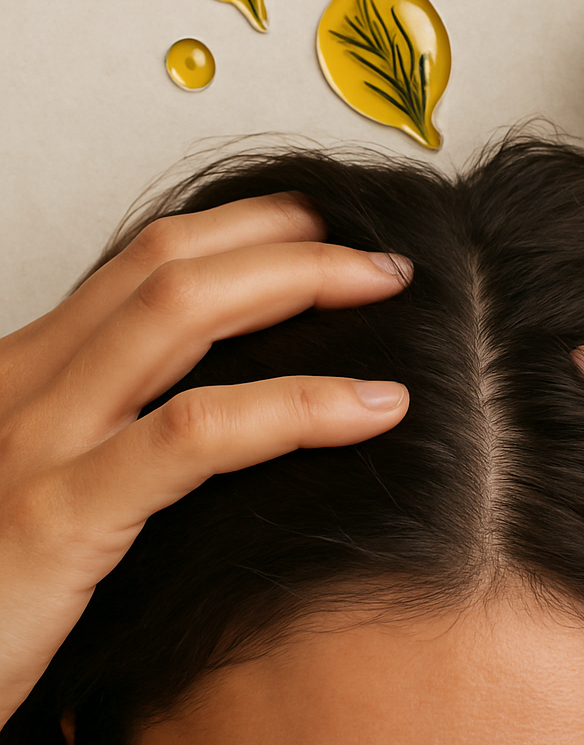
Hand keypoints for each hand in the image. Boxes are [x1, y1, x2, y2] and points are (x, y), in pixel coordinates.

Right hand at [0, 194, 411, 727]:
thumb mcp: (52, 485)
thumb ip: (118, 436)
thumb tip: (231, 408)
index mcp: (31, 372)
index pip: (143, 262)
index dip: (242, 229)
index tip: (322, 229)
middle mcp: (28, 383)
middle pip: (171, 265)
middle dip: (287, 240)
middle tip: (378, 253)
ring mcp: (41, 442)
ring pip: (181, 314)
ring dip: (300, 283)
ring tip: (387, 288)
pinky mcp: (60, 515)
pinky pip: (196, 434)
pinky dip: (298, 406)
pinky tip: (373, 408)